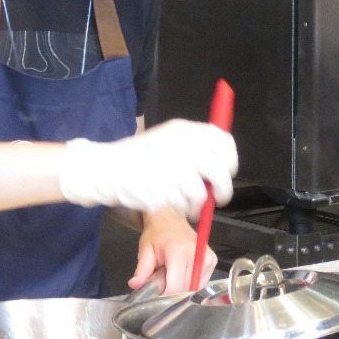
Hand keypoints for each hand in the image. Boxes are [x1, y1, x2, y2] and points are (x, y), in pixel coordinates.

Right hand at [57, 119, 236, 215]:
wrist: (108, 168)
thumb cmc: (139, 157)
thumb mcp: (168, 139)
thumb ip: (194, 146)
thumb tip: (222, 161)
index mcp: (185, 130)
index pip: (223, 141)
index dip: (230, 159)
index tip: (227, 171)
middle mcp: (184, 146)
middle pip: (221, 169)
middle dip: (223, 188)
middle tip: (218, 196)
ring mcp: (175, 167)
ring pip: (204, 192)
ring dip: (199, 203)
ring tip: (188, 203)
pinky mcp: (167, 188)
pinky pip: (186, 204)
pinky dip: (184, 208)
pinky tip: (173, 202)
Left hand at [129, 208, 215, 294]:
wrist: (170, 218)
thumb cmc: (156, 234)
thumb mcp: (145, 250)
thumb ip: (142, 270)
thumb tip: (134, 285)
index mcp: (178, 252)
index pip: (175, 287)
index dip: (164, 295)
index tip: (156, 293)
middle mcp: (196, 255)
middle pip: (185, 289)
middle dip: (172, 291)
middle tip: (162, 280)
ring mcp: (207, 257)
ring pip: (194, 287)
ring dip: (182, 288)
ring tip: (172, 275)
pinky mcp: (212, 259)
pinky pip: (202, 282)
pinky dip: (191, 283)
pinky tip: (183, 274)